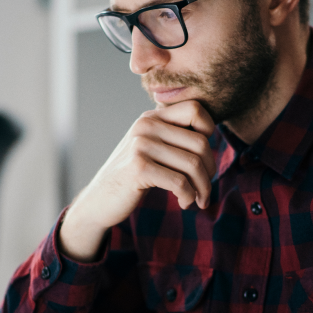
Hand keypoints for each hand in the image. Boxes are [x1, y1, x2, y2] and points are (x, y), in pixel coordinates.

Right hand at [59, 101, 215, 260]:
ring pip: (193, 164)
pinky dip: (188, 196)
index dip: (209, 133)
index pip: (196, 109)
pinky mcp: (139, 168)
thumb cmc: (134, 177)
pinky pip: (180, 182)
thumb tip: (212, 136)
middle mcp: (146, 125)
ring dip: (202, 188)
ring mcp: (140, 145)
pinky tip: (183, 203)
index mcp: (151, 117)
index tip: (203, 157)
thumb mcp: (152, 149)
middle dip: (209, 171)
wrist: (100, 200)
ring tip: (197, 200)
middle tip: (204, 189)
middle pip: (200, 143)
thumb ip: (173, 136)